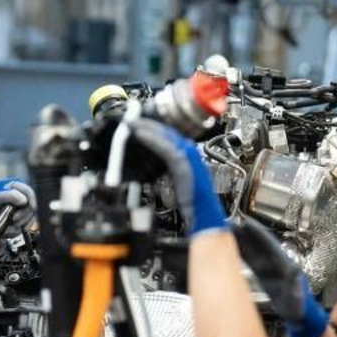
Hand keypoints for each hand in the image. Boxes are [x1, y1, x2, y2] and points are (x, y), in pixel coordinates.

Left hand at [0, 178, 36, 228]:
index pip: (30, 194)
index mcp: (16, 186)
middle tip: (14, 220)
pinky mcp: (16, 215)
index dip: (31, 203)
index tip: (28, 211)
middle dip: (23, 217)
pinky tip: (9, 230)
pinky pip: (22, 224)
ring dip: (20, 225)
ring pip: (28, 218)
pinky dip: (16, 229)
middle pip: (30, 208)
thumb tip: (24, 200)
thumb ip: (10, 196)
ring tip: (10, 227)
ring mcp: (18, 206)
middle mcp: (19, 195)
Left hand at [126, 119, 229, 235]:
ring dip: (149, 128)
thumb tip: (151, 167)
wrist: (205, 217)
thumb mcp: (175, 184)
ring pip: (167, 137)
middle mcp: (190, 155)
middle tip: (131, 119)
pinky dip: (153, 140)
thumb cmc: (193, 205)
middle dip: (149, 124)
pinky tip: (141, 134)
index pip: (169, 138)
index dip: (154, 129)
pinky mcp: (186, 166)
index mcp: (188, 158)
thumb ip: (166, 172)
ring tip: (133, 123)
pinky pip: (166, 149)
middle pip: (168, 133)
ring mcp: (190, 159)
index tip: (139, 124)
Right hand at [234, 216, 328, 336]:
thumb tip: (295, 267)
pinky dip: (240, 253)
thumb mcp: (296, 296)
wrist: (297, 316)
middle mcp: (274, 262)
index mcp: (283, 263)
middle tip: (228, 223)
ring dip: (239, 241)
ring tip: (225, 232)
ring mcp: (268, 267)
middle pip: (257, 243)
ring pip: (251, 250)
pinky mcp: (262, 274)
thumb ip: (294, 282)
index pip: (268, 244)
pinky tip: (229, 248)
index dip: (257, 233)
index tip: (245, 222)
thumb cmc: (298, 307)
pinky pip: (249, 260)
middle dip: (244, 232)